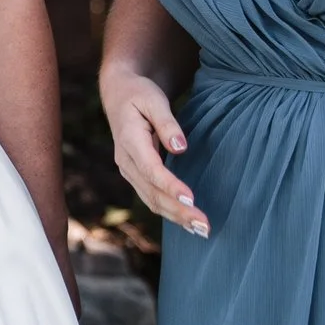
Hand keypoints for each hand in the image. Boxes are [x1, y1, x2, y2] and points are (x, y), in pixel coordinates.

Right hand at [101, 69, 208, 237]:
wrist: (119, 94)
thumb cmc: (139, 94)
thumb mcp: (153, 99)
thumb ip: (167, 123)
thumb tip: (181, 147)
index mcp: (128, 140)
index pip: (151, 169)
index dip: (170, 186)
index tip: (192, 199)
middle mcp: (125, 160)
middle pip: (152, 192)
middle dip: (179, 211)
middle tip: (205, 226)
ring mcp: (128, 170)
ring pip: (151, 200)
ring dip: (176, 217)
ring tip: (202, 230)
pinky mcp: (135, 175)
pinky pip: (151, 198)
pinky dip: (169, 211)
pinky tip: (187, 221)